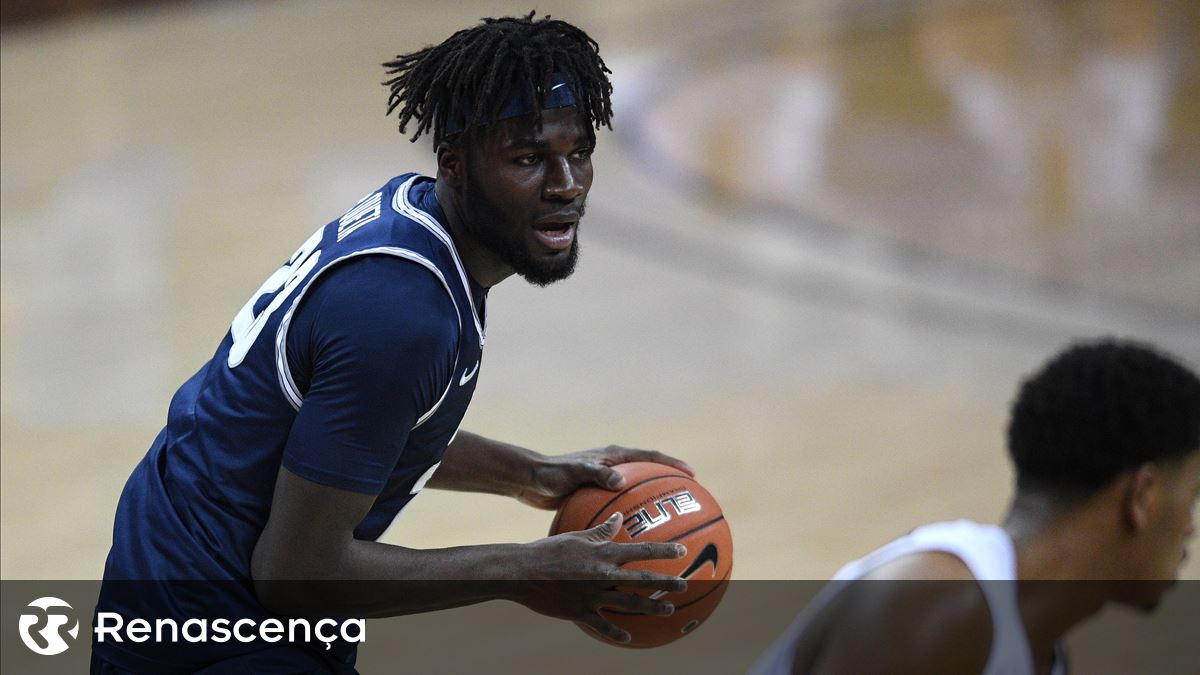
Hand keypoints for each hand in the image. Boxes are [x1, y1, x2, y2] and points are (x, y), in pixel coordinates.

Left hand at [515, 445, 695, 509]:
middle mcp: (613, 467)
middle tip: (689, 500)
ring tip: (671, 523)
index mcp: (613, 456)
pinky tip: (637, 538)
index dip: (672, 464)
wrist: (529, 481)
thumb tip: (620, 481)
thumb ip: (596, 474)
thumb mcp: (574, 472)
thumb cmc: (551, 473)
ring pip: (637, 493)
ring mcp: (606, 482)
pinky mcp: (597, 497)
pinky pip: (621, 507)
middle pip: (649, 475)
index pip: (650, 457)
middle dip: (669, 485)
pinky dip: (632, 518)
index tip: (692, 474)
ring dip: (653, 504)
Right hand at [515, 513, 687, 642]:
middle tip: (686, 585)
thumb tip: (620, 518)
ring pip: (629, 604)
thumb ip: (602, 531)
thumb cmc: (549, 550)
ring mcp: (592, 596)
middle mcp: (602, 575)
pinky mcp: (580, 612)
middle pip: (641, 580)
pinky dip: (616, 632)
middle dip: (666, 583)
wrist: (522, 573)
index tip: (682, 551)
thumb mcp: (576, 536)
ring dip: (651, 608)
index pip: (640, 551)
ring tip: (669, 610)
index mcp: (602, 554)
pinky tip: (628, 637)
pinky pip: (603, 625)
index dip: (663, 551)